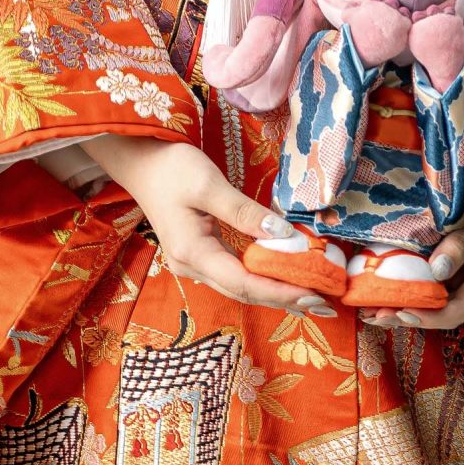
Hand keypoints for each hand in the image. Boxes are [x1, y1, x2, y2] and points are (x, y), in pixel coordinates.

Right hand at [79, 134, 334, 318]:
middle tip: (321, 303)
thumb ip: (245, 212)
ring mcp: (192, 262)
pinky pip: (233, 273)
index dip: (280, 291)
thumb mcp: (210, 185)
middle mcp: (191, 265)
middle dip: (282, 299)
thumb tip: (281, 234)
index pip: (244, 282)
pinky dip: (259, 278)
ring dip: (273, 291)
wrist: (141, 161)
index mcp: (193, 252)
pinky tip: (280, 277)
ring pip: (238, 286)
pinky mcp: (198, 253)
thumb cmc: (172, 169)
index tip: (313, 294)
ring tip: (308, 295)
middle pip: (243, 291)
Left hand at [362, 143, 463, 331]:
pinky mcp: (455, 252)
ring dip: (406, 300)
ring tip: (371, 305)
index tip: (401, 314)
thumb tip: (437, 272)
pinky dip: (410, 279)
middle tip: (373, 314)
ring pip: (436, 293)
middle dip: (410, 313)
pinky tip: (386, 279)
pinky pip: (432, 273)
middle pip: (444, 306)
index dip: (431, 317)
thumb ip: (461, 242)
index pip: (461, 308)